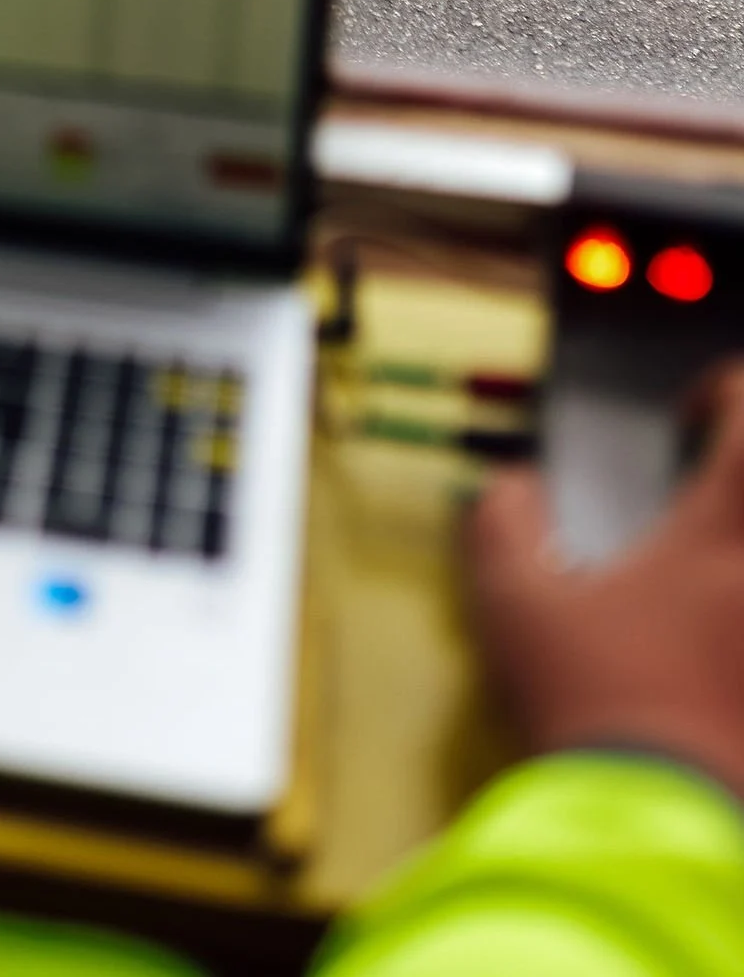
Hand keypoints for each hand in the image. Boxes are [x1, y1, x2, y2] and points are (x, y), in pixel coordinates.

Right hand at [470, 361, 743, 799]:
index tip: (689, 415)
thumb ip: (507, 522)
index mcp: (718, 539)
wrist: (651, 834)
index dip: (724, 393)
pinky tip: (709, 640)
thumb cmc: (591, 707)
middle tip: (712, 483)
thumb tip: (517, 486)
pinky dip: (732, 620)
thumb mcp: (517, 603)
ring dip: (736, 547)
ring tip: (709, 560)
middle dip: (741, 470)